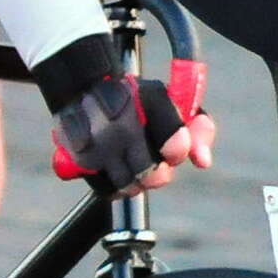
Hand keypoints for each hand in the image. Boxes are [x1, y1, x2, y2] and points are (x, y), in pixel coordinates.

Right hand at [51, 68, 213, 192]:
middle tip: (152, 164)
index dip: (177, 152)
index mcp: (149, 97)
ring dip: (135, 182)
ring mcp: (96, 138)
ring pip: (129, 185)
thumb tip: (202, 162)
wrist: (82, 88)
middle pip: (153, 173)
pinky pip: (105, 188)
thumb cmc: (137, 101)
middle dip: (158, 173)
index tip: (173, 151)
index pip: (175, 144)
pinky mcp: (75, 154)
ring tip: (131, 167)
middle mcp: (120, 116)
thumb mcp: (171, 104)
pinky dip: (112, 186)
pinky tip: (113, 171)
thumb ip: (197, 129)